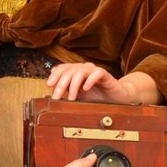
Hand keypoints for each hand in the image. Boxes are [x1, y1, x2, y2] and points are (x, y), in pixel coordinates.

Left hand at [46, 63, 161, 104]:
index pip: (63, 68)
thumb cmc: (97, 97)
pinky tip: (86, 88)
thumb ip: (66, 90)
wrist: (117, 98)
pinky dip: (90, 80)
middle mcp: (85, 69)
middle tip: (57, 96)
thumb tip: (51, 87)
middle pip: (70, 70)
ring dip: (74, 85)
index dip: (55, 75)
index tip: (49, 85)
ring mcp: (95, 71)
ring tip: (72, 97)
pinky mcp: (106, 75)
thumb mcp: (78, 96)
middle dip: (61, 83)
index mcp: (77, 72)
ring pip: (81, 71)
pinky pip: (97, 73)